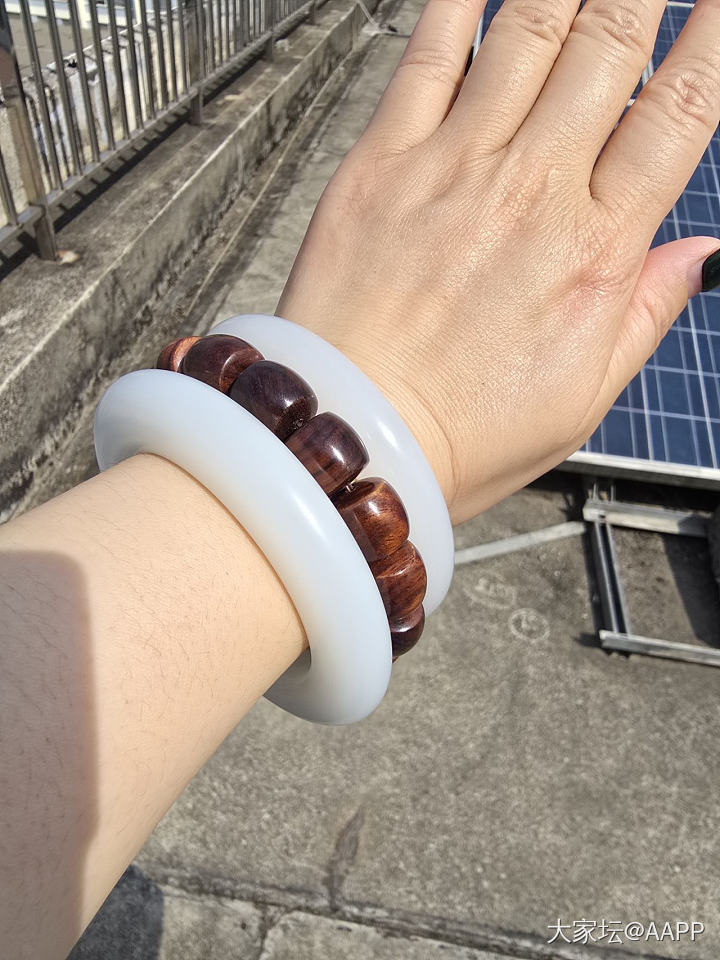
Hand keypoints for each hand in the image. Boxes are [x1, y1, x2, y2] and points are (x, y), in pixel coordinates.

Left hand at [277, 0, 719, 522]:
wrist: (350, 437)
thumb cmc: (456, 434)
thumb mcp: (580, 399)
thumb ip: (643, 315)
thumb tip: (698, 258)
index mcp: (594, 253)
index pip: (681, 112)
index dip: (713, 37)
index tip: (718, 7)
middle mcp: (532, 193)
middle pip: (610, 44)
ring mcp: (454, 169)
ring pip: (529, 28)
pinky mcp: (382, 165)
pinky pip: (427, 53)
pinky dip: (459, 1)